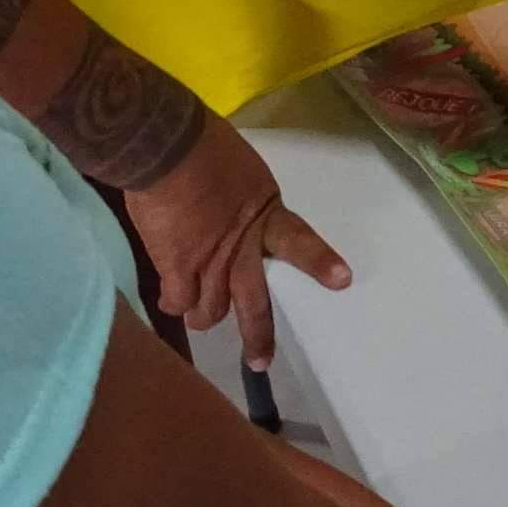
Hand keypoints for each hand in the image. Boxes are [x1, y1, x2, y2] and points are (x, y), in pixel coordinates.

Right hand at [122, 116, 350, 371]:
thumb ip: (245, 202)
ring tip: (198, 316)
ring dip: (203, 316)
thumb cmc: (202, 146)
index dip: (319, 262)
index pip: (299, 241)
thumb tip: (235, 212)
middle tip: (260, 361)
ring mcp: (210, 262)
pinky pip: (178, 302)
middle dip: (257, 335)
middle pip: (254, 302)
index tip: (342, 281)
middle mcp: (242, 246)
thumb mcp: (243, 171)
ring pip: (210, 310)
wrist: (166, 145)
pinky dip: (173, 303)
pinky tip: (169, 300)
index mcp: (265, 214)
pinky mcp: (178, 268)